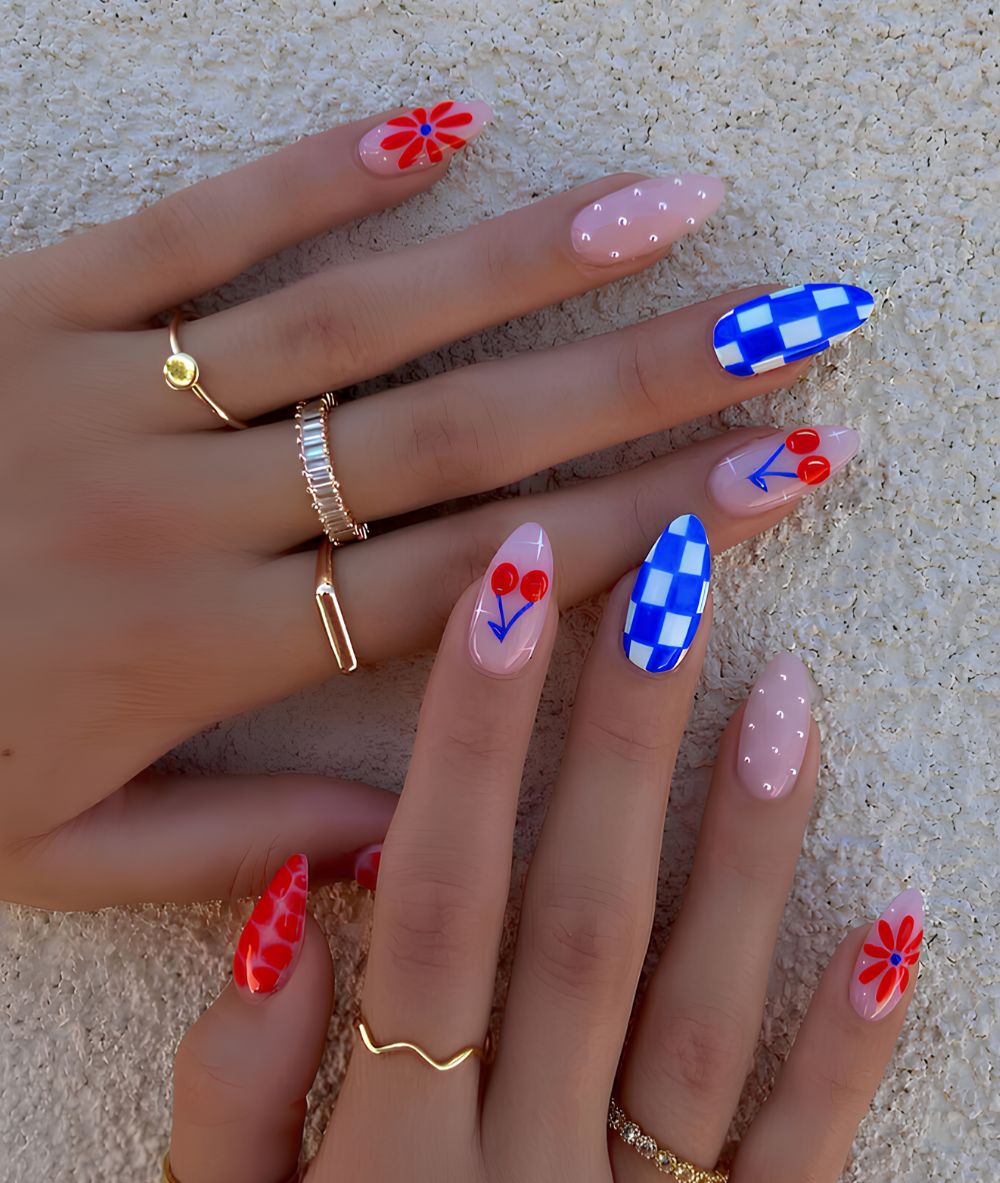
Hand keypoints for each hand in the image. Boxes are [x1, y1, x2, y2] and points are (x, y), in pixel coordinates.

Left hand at [0, 100, 867, 909]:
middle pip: (450, 443)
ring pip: (349, 322)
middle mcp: (177, 518)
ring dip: (519, 264)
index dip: (630, 534)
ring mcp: (102, 394)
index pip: (464, 587)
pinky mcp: (25, 302)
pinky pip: (195, 229)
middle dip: (636, 383)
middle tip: (783, 329)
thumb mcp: (48, 859)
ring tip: (665, 212)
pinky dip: (317, 172)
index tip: (762, 482)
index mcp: (199, 659)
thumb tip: (393, 839)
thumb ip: (227, 854)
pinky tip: (441, 125)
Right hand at [163, 522, 917, 1182]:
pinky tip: (908, 928)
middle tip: (675, 583)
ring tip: (785, 699)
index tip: (512, 600)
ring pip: (710, 1022)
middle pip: (589, 928)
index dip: (472, 741)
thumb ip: (232, 1086)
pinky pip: (803, 1171)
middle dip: (625, 738)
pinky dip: (858, 1048)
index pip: (436, 910)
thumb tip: (300, 902)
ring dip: (753, 850)